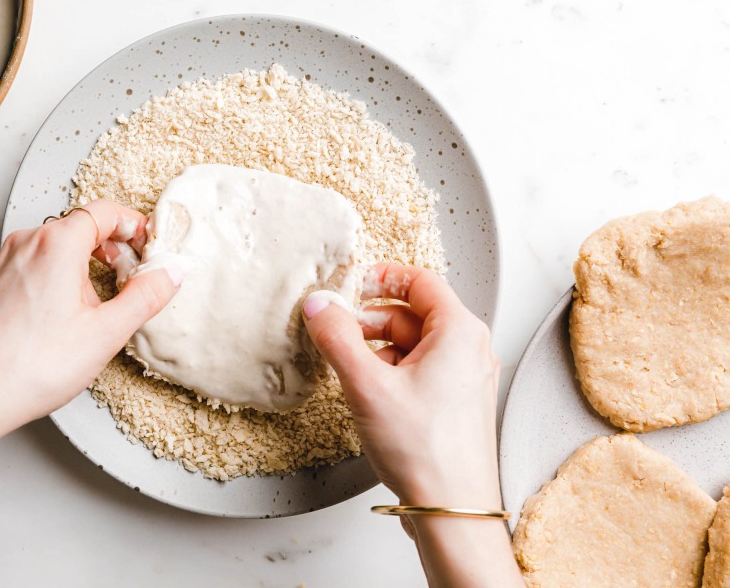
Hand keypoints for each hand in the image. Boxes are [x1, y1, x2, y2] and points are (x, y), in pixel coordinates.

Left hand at [0, 199, 181, 476]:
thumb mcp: (105, 335)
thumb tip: (170, 274)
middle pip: (75, 229)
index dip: (133, 225)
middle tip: (126, 279)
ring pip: (46, 253)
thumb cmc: (28, 368)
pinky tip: (48, 324)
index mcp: (56, 245)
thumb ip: (145, 297)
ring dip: (73, 270)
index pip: (104, 211)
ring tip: (86, 311)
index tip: (147, 245)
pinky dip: (42, 286)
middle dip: (106, 249)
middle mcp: (22, 245)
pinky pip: (20, 274)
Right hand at [302, 263, 500, 509]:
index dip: (381, 278)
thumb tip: (320, 305)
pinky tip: (367, 394)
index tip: (351, 286)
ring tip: (348, 371)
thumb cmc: (426, 452)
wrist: (451, 510)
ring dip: (376, 349)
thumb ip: (337, 338)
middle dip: (369, 321)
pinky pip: (417, 371)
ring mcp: (463, 378)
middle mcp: (468, 350)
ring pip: (411, 344)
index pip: (420, 280)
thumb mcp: (367, 386)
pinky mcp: (453, 403)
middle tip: (336, 333)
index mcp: (459, 332)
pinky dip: (389, 372)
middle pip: (411, 314)